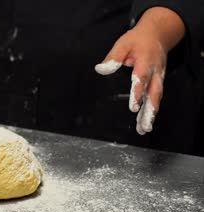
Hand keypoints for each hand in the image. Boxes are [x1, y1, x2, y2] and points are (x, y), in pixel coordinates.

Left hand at [95, 7, 184, 134]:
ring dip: (151, 115)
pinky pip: (155, 98)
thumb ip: (113, 58)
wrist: (157, 35)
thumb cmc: (138, 40)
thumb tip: (101, 69)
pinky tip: (145, 123)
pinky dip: (151, 111)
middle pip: (154, 94)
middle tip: (144, 124)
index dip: (138, 93)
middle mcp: (155, 73)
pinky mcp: (158, 82)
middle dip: (149, 110)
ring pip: (156, 99)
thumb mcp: (123, 44)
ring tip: (144, 128)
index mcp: (146, 62)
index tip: (134, 106)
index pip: (141, 80)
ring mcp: (158, 78)